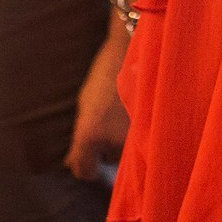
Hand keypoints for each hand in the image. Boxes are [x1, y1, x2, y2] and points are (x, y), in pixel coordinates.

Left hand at [65, 34, 131, 181]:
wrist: (136, 52)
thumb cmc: (105, 75)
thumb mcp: (85, 104)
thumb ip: (80, 136)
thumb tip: (70, 162)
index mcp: (89, 134)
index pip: (84, 170)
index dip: (84, 167)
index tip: (87, 161)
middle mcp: (111, 141)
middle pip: (107, 161)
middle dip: (106, 149)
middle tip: (109, 125)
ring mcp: (133, 137)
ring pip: (126, 154)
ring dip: (123, 142)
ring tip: (124, 115)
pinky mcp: (151, 130)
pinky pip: (140, 145)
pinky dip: (137, 136)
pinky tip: (135, 117)